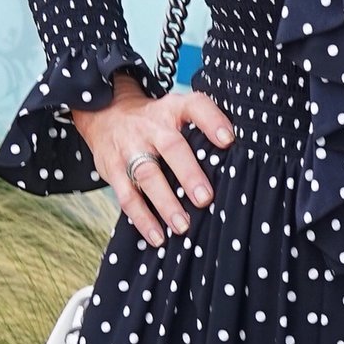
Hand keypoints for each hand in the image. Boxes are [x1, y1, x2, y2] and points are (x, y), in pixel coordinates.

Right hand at [71, 75, 236, 247]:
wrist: (104, 114)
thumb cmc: (154, 121)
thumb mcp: (174, 111)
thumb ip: (201, 127)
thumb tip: (238, 158)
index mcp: (172, 109)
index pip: (194, 106)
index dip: (212, 121)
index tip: (229, 140)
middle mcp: (151, 127)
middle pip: (171, 147)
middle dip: (189, 174)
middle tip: (205, 198)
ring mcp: (130, 149)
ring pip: (147, 175)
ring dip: (165, 203)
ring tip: (183, 226)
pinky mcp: (112, 170)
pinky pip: (127, 197)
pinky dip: (142, 219)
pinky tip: (158, 237)